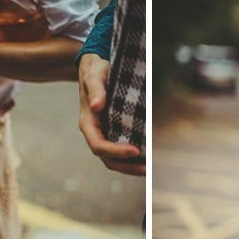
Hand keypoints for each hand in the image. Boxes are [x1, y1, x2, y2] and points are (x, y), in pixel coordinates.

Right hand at [77, 54, 144, 174]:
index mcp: (87, 123)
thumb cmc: (96, 71)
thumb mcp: (95, 76)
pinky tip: (148, 158)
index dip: (115, 151)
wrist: (97, 68)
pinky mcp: (114, 131)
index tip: (135, 151)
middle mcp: (95, 132)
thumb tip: (96, 106)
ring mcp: (104, 133)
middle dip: (126, 167)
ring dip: (131, 167)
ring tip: (150, 170)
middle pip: (107, 159)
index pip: (98, 145)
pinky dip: (133, 158)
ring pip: (114, 159)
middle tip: (147, 170)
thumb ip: (96, 90)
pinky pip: (121, 151)